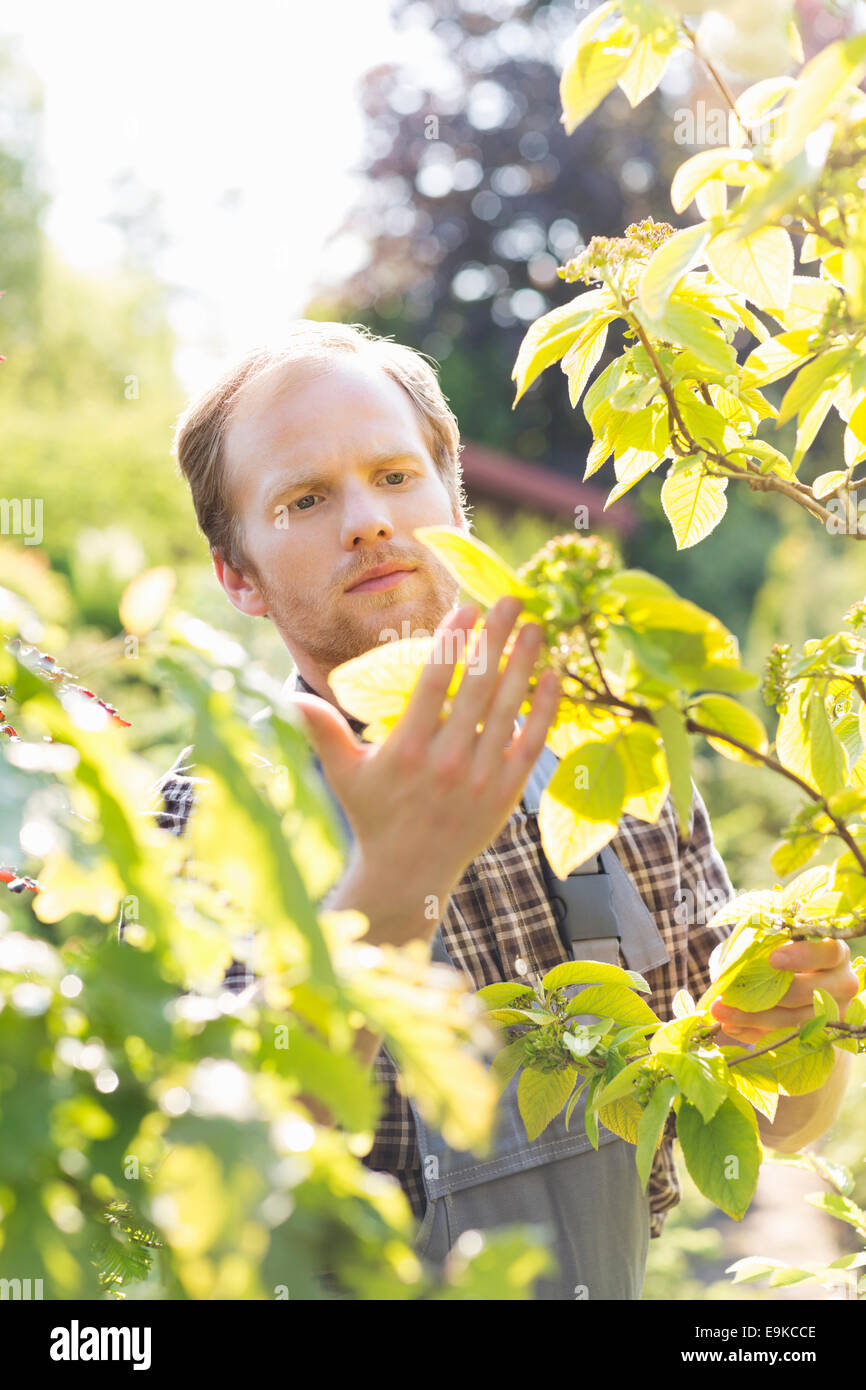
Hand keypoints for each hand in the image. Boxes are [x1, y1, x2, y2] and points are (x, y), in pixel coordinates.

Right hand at [289, 595, 561, 918]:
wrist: (408, 874)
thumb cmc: (373, 815)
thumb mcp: (343, 773)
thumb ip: (322, 731)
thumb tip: (287, 696)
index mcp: (407, 750)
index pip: (435, 682)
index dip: (454, 640)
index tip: (469, 606)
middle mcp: (447, 762)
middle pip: (478, 687)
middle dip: (498, 638)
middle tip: (513, 600)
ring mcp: (481, 779)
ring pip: (509, 709)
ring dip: (525, 663)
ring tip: (537, 626)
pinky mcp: (506, 794)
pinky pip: (532, 743)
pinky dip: (545, 709)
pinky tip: (554, 676)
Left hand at [710, 937, 858, 1044]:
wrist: (800, 977)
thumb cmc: (782, 950)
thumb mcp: (776, 940)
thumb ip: (764, 944)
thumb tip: (733, 963)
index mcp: (836, 952)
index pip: (828, 953)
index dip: (802, 956)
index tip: (773, 958)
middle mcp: (842, 984)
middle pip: (808, 993)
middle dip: (766, 995)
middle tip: (728, 995)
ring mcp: (833, 1013)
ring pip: (794, 1020)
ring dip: (753, 1017)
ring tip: (720, 1012)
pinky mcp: (819, 1034)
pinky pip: (785, 1037)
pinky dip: (755, 1032)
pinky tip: (732, 1027)